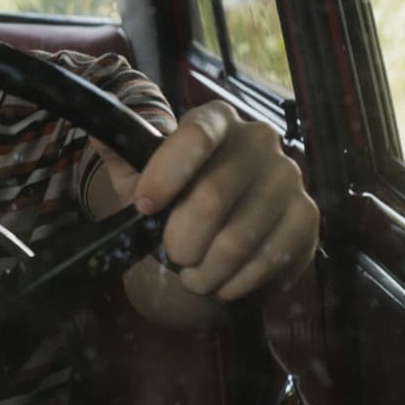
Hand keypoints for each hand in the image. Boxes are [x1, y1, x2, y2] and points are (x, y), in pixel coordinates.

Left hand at [90, 101, 317, 301]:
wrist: (218, 238)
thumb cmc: (173, 201)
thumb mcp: (138, 176)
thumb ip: (120, 154)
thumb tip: (99, 131)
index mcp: (216, 121)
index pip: (196, 136)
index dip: (167, 174)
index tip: (143, 207)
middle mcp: (259, 140)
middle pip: (212, 197)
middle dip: (180, 240)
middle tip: (171, 256)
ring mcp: (288, 177)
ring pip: (236, 239)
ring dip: (205, 271)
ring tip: (193, 275)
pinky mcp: (306, 216)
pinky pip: (265, 261)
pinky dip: (234, 283)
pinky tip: (222, 282)